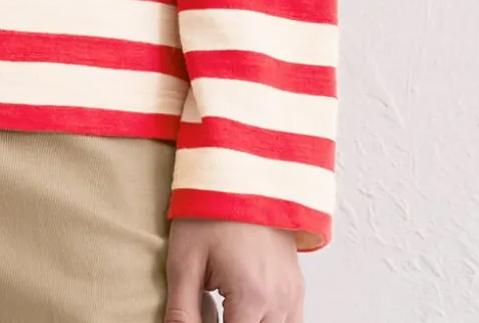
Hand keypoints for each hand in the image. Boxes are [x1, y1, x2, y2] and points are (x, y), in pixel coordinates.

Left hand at [165, 219, 303, 322]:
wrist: (241, 172)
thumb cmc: (210, 210)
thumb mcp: (184, 259)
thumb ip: (182, 309)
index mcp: (251, 297)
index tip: (201, 318)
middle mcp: (280, 301)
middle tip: (210, 311)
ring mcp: (292, 294)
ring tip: (225, 310)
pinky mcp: (296, 286)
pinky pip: (289, 322)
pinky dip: (268, 322)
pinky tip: (243, 310)